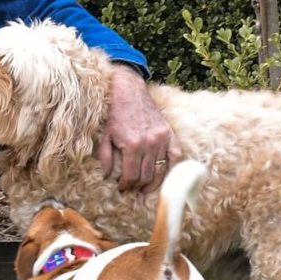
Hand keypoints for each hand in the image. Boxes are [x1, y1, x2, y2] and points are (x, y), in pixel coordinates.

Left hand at [93, 64, 180, 192]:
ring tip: (145, 188)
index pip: (131, 175)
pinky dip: (172, 169)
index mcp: (132, 145)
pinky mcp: (169, 133)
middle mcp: (149, 143)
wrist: (129, 91)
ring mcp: (162, 139)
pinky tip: (165, 177)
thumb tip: (107, 176)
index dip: (126, 185)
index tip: (122, 188)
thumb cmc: (115, 113)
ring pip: (160, 170)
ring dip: (153, 182)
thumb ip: (105, 157)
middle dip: (138, 185)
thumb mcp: (105, 135)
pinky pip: (176, 157)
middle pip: (146, 176)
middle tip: (133, 188)